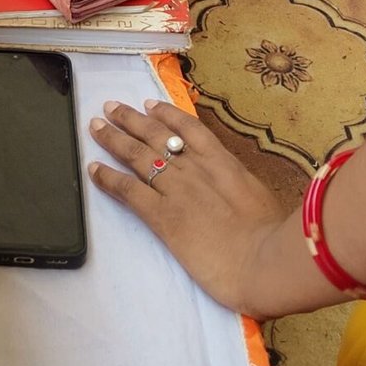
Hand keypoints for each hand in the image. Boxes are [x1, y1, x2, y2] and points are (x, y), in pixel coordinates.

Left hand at [88, 97, 287, 315]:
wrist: (264, 261)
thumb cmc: (272, 236)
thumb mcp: (259, 196)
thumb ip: (239, 185)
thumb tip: (234, 185)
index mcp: (222, 161)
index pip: (187, 127)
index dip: (165, 114)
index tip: (149, 104)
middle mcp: (194, 168)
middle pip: (155, 135)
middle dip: (130, 119)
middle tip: (110, 107)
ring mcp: (175, 189)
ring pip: (136, 155)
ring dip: (113, 138)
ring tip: (96, 126)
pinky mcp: (161, 215)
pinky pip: (127, 190)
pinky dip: (107, 177)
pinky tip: (93, 169)